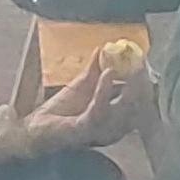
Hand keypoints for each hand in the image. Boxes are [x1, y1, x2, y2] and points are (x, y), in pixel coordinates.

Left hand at [0, 41, 149, 163]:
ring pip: (123, 109)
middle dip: (142, 84)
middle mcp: (113, 127)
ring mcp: (100, 130)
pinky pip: (99, 109)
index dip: (143, 82)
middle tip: (141, 63)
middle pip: (137, 107)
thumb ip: (94, 69)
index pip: (138, 101)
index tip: (143, 63)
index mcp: (115, 118)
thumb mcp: (81, 85)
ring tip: (130, 66)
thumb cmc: (60, 112)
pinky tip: (108, 73)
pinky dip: (104, 90)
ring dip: (128, 85)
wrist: (36, 129)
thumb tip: (103, 49)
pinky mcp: (85, 129)